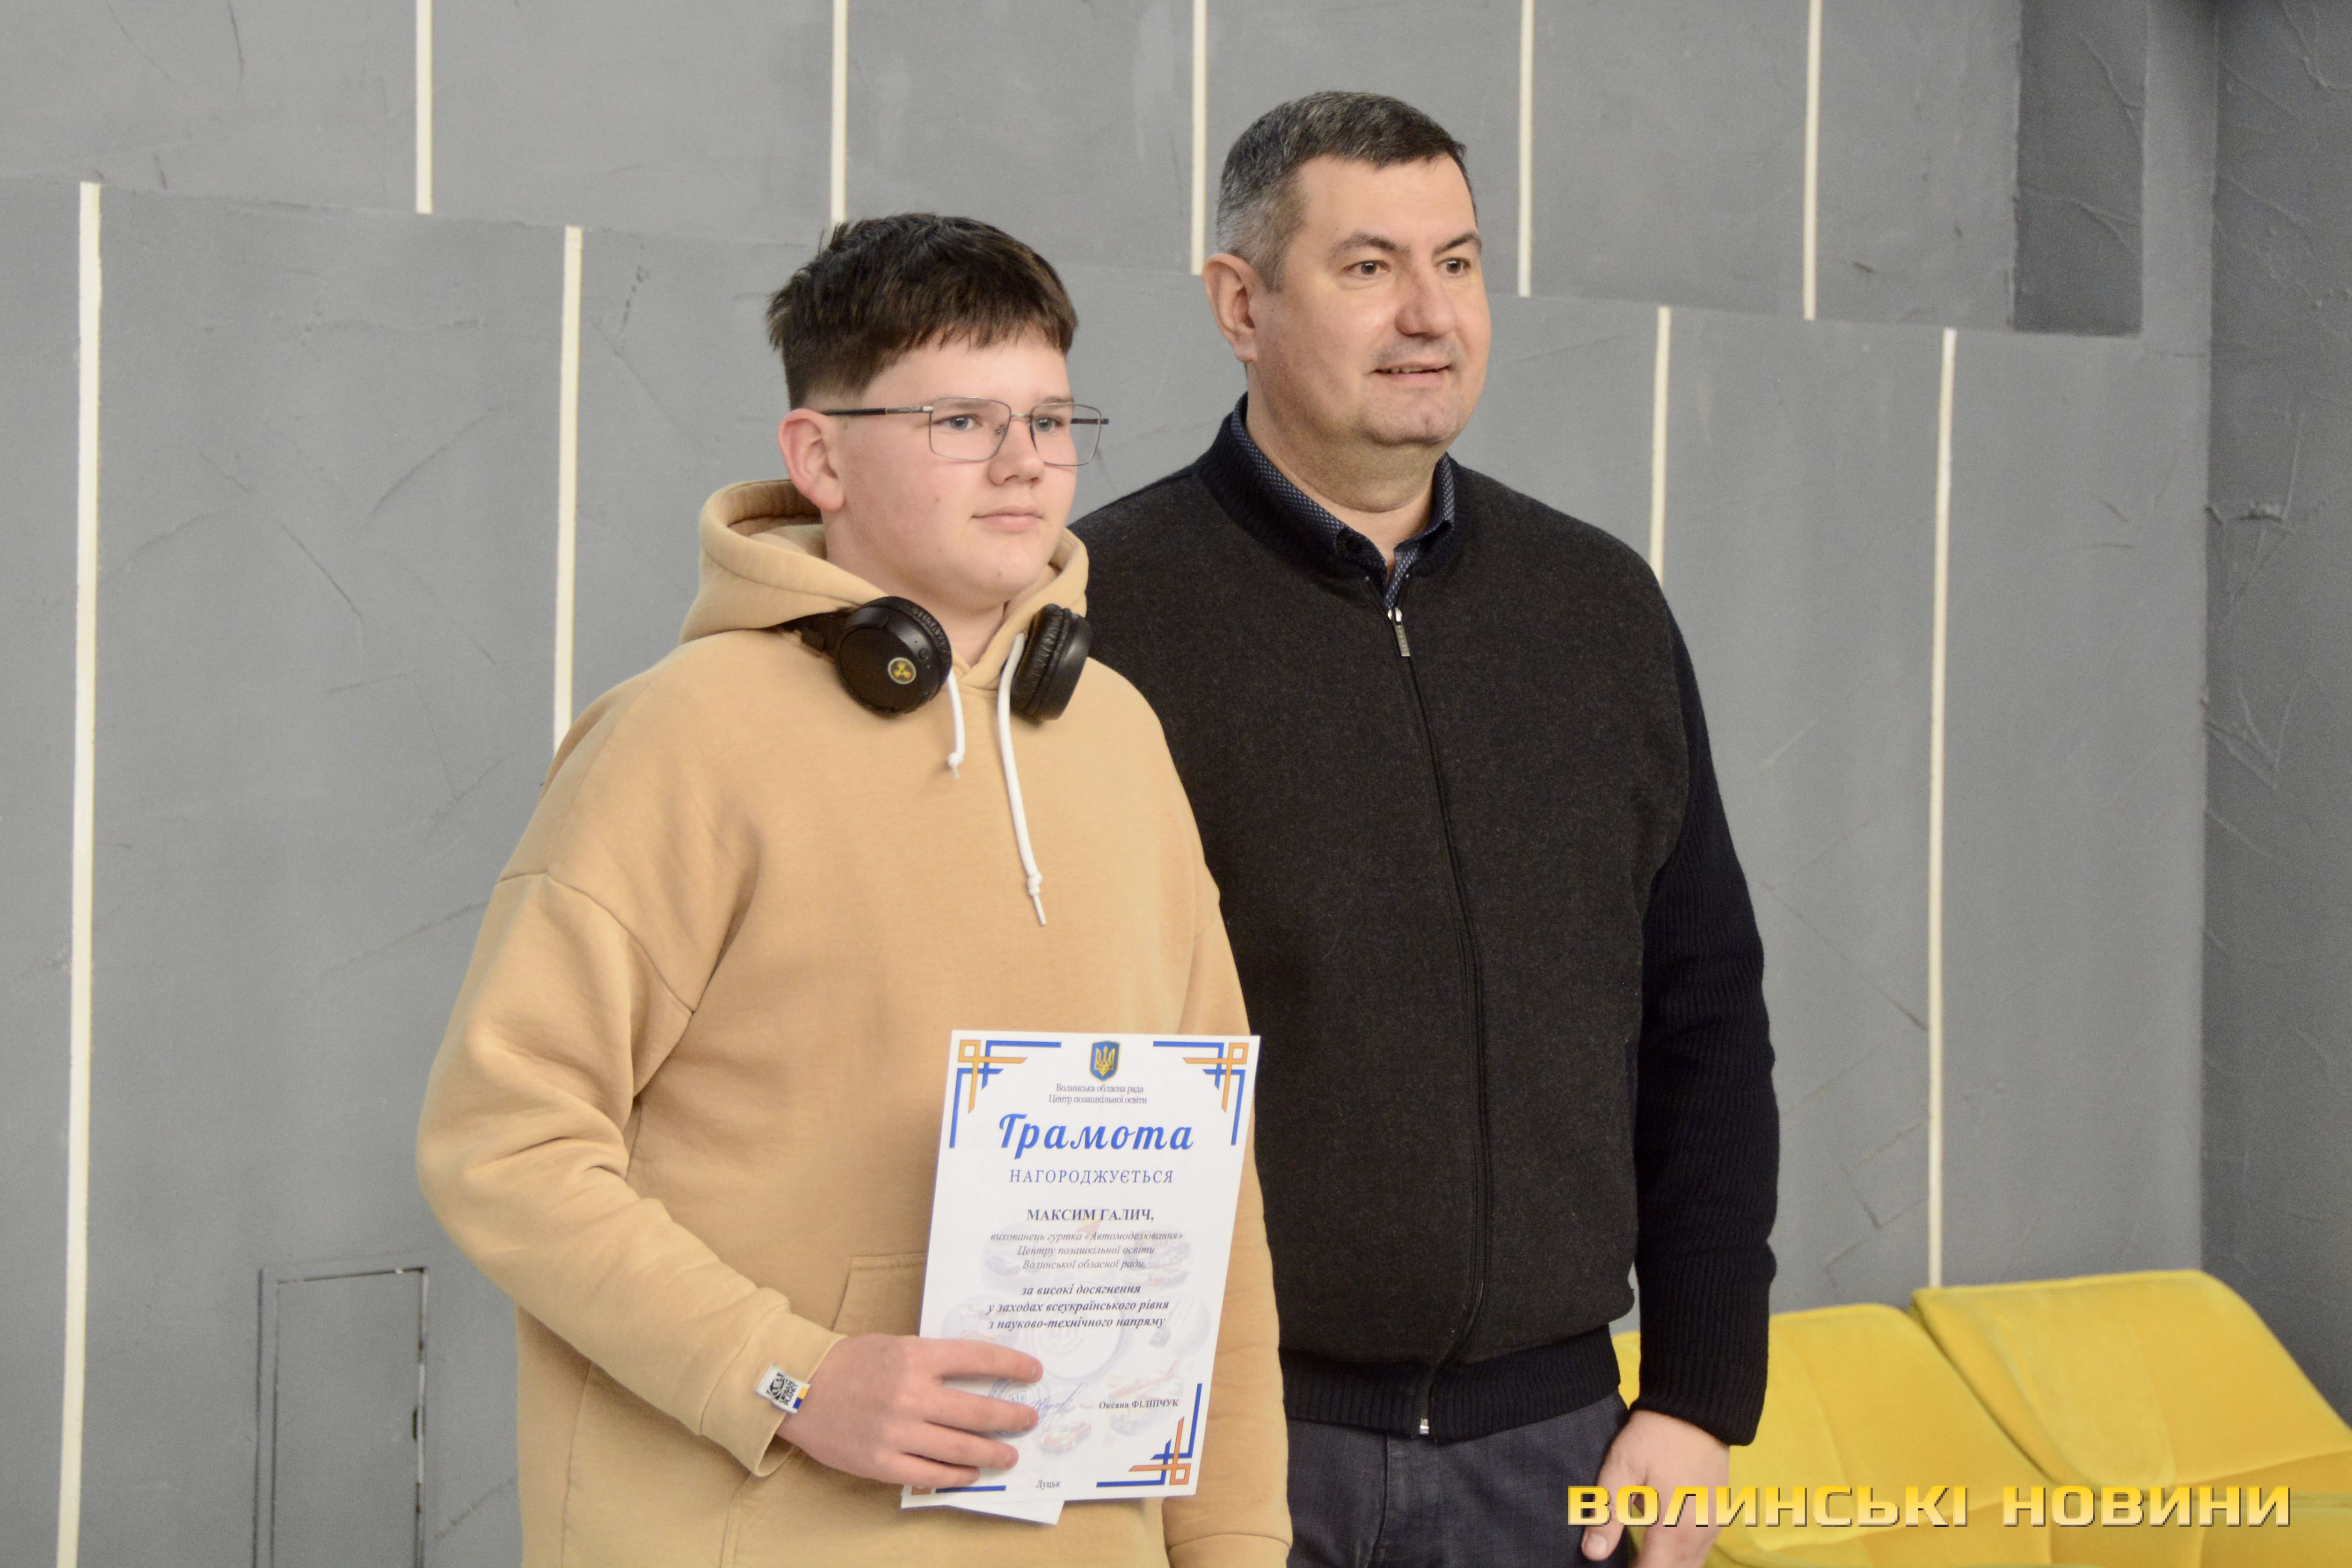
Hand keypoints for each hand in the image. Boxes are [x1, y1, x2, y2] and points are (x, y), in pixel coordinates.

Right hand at [776, 1334, 1042, 1487]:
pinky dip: (956, 1476)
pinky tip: (970, 1473)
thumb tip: (975, 1374)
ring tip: (1009, 1454)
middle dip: (1011, 1416)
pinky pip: (930, 1475)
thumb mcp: (894, 1345)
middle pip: (977, 1410)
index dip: (1012, 1365)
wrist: (798, 1387)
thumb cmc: (849, 1362)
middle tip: (1029, 1420)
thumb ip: (931, 1359)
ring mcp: (897, 1431)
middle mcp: (911, 1394)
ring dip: (991, 1452)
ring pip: (960, 1448)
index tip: (1034, 1372)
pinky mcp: (882, 1462)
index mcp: (916, 1356)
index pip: (978, 1358)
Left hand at [1582, 1409, 1728, 1564]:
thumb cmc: (1655, 1437)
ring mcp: (1713, 1526)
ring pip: (1690, 1566)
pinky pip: (1700, 1551)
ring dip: (1666, 1566)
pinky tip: (1660, 1548)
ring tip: (1638, 1558)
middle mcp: (1699, 1536)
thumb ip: (1607, 1514)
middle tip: (1625, 1562)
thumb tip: (1593, 1554)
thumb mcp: (1621, 1470)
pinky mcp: (1718, 1515)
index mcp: (1674, 1531)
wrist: (1697, 1408)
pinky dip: (1680, 1558)